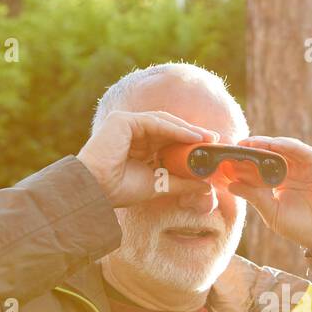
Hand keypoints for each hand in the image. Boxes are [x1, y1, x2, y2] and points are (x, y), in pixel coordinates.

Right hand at [77, 110, 217, 207]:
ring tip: (207, 139)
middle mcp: (133, 133)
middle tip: (215, 140)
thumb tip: (206, 185)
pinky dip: (175, 129)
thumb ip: (181, 183)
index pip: (169, 140)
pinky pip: (155, 122)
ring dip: (188, 130)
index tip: (211, 149)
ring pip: (165, 123)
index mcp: (139, 147)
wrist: (96, 191)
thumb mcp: (159, 185)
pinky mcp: (123, 120)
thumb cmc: (120, 190)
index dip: (190, 143)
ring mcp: (127, 124)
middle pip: (169, 128)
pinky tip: (193, 137)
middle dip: (193, 134)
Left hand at [225, 136, 311, 248]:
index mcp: (278, 184)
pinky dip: (287, 145)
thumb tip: (230, 186)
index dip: (241, 165)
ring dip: (266, 144)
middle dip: (250, 151)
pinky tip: (273, 144)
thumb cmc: (302, 228)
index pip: (256, 170)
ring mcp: (305, 166)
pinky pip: (301, 150)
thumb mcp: (273, 214)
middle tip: (232, 147)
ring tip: (249, 143)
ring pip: (282, 149)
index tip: (222, 162)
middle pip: (267, 156)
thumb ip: (255, 198)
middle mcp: (290, 171)